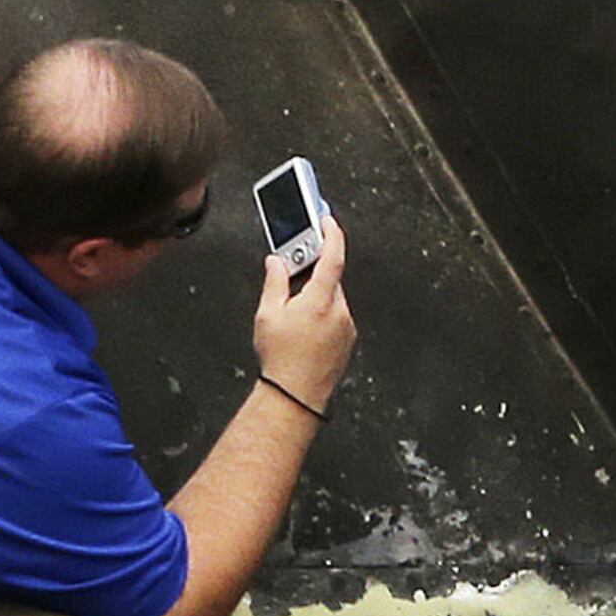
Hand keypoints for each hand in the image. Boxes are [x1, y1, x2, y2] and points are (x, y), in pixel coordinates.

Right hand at [252, 213, 355, 413]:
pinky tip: (305, 331)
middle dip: (312, 275)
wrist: (296, 395)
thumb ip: (275, 282)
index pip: (333, 256)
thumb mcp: (268, 315)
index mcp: (320, 300)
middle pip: (329, 279)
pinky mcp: (348, 341)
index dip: (331, 234)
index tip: (327, 221)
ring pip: (333, 300)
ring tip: (293, 317)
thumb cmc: (281, 359)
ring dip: (316, 298)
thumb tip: (276, 263)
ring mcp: (347, 327)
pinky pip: (337, 317)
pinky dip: (322, 315)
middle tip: (292, 276)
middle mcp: (339, 311)